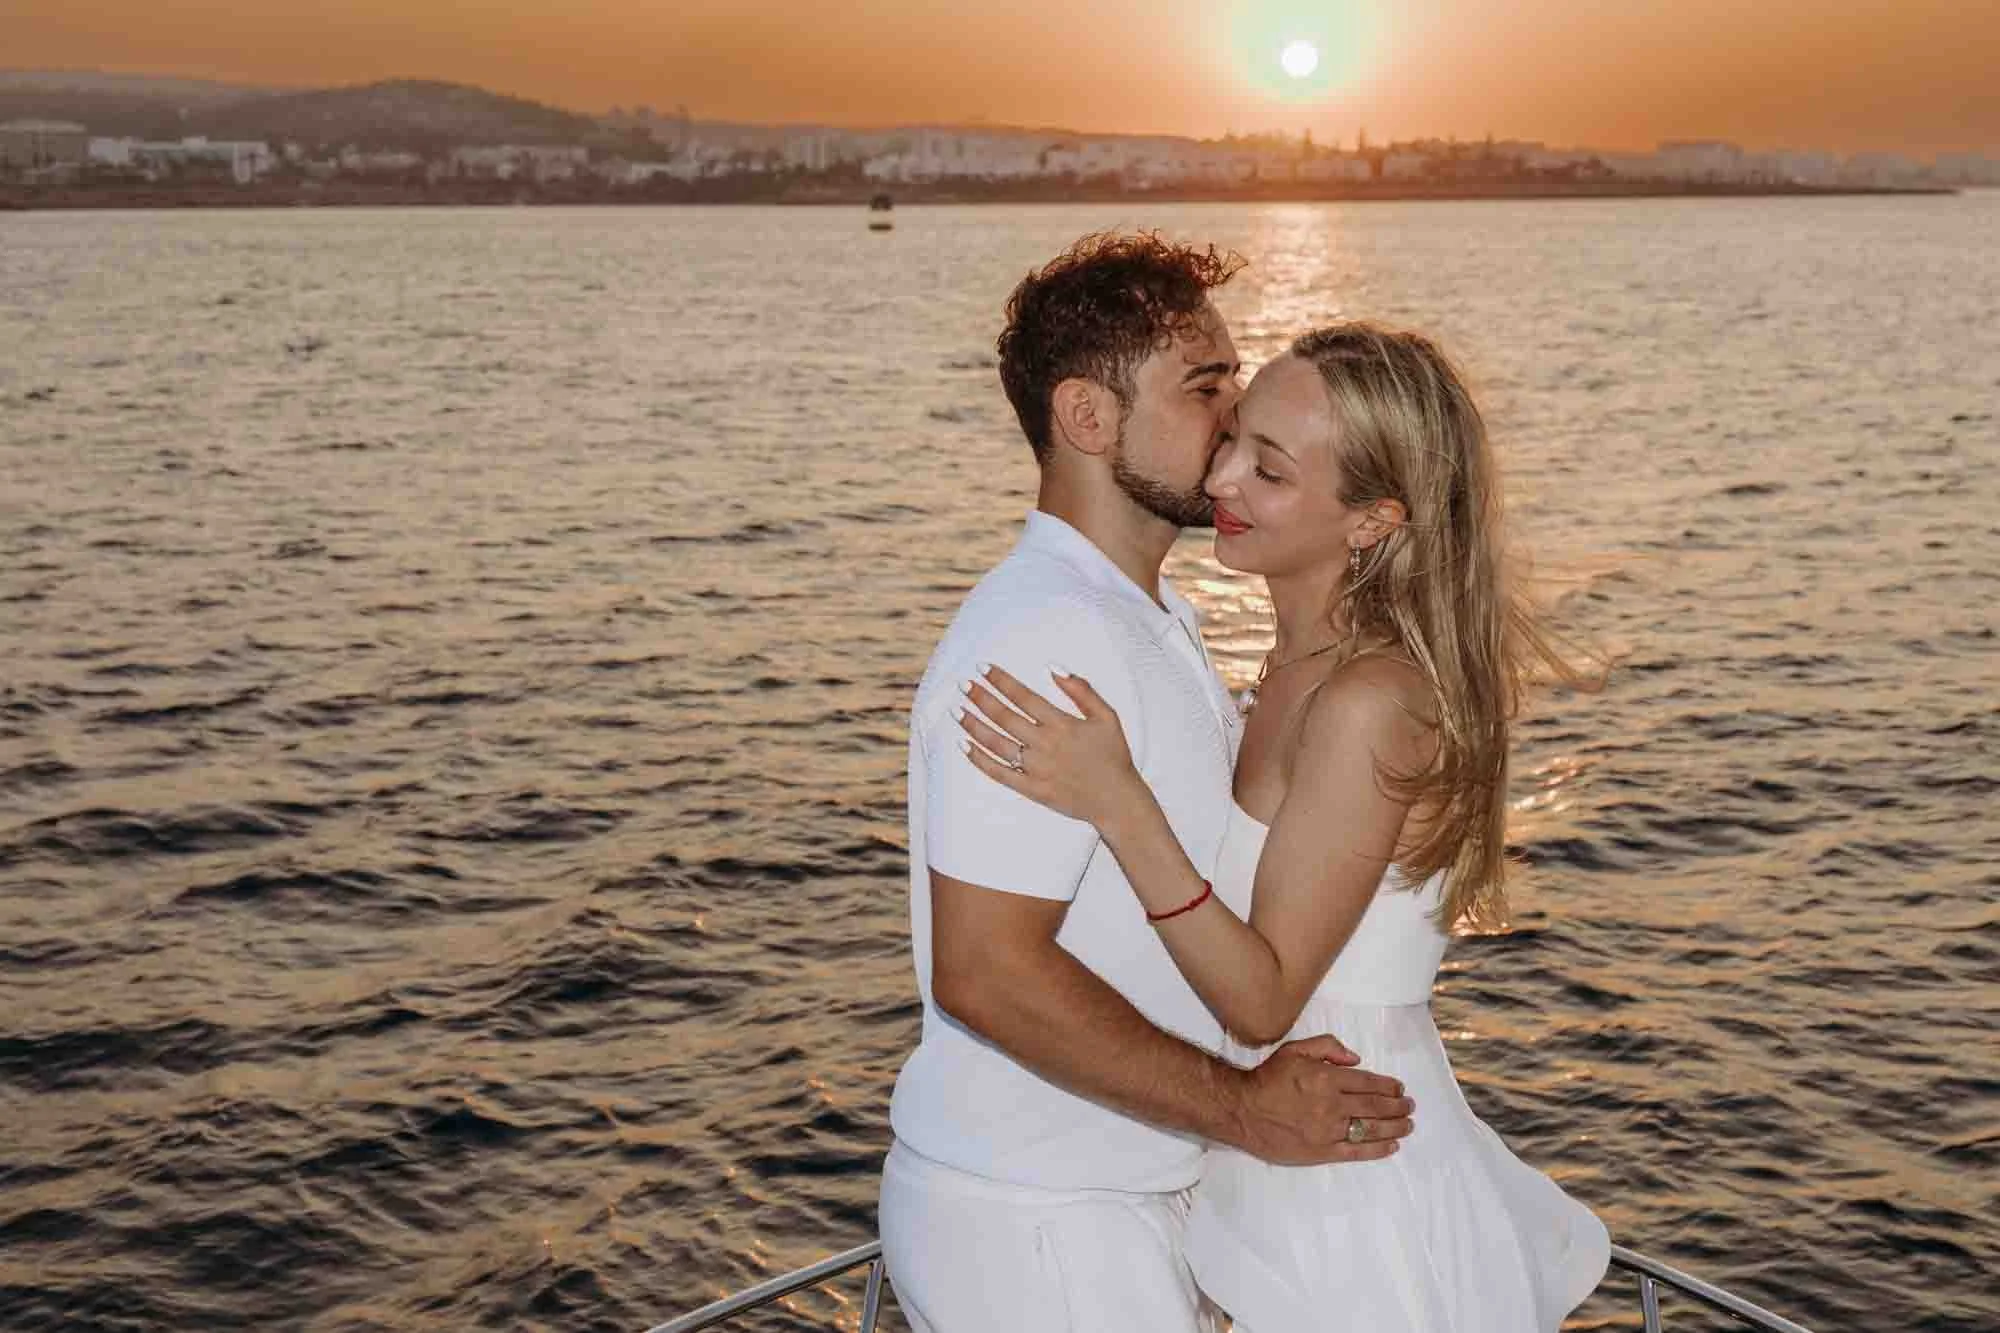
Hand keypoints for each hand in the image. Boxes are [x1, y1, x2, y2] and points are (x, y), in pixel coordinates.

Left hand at [955, 663, 1142, 828]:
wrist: (1116, 799)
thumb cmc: (1113, 755)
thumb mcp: (1106, 716)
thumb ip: (1081, 690)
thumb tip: (1054, 667)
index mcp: (1061, 724)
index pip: (1023, 696)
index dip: (1001, 681)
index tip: (983, 668)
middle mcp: (1044, 744)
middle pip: (1004, 717)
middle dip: (981, 698)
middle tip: (964, 685)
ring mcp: (1036, 768)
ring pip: (996, 743)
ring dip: (974, 725)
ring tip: (958, 710)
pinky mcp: (1031, 789)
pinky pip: (999, 773)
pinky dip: (980, 759)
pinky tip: (964, 746)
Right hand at [1229, 1034, 1414, 1165]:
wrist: (1243, 1110)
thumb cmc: (1269, 1078)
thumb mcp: (1295, 1050)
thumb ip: (1328, 1046)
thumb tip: (1356, 1059)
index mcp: (1327, 1078)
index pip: (1368, 1082)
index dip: (1388, 1086)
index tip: (1399, 1088)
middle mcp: (1332, 1104)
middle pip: (1375, 1106)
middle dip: (1398, 1106)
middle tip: (1409, 1106)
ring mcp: (1329, 1130)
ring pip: (1371, 1129)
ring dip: (1395, 1127)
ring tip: (1408, 1125)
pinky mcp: (1323, 1151)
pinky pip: (1357, 1152)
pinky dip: (1377, 1149)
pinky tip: (1391, 1146)